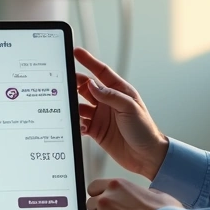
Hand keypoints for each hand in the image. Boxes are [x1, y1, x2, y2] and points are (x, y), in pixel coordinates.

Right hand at [75, 48, 168, 179]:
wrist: (147, 157)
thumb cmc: (144, 130)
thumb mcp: (129, 108)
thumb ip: (110, 96)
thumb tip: (92, 85)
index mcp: (119, 91)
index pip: (100, 72)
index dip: (88, 61)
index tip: (75, 52)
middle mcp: (108, 102)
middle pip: (86, 87)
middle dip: (74, 83)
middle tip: (63, 81)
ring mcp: (101, 116)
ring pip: (79, 105)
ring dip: (73, 106)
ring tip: (68, 108)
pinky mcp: (96, 130)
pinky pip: (80, 123)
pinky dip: (76, 123)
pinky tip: (78, 126)